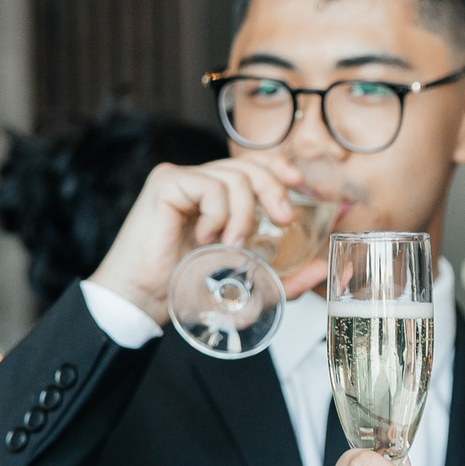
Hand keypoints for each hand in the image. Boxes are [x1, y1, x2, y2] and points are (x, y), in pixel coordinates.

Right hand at [88, 156, 327, 323]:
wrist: (141, 301)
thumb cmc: (184, 290)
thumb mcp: (245, 286)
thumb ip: (284, 279)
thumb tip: (323, 270)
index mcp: (216, 198)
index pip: (253, 164)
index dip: (279, 167)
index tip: (300, 185)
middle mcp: (198, 183)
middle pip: (249, 165)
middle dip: (274, 188)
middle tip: (284, 220)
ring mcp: (181, 179)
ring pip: (233, 176)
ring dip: (243, 213)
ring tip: (232, 244)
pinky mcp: (165, 183)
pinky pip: (209, 185)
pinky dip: (217, 214)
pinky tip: (205, 237)